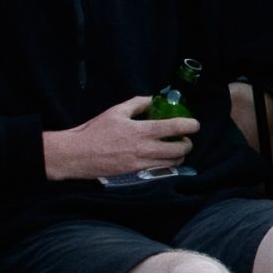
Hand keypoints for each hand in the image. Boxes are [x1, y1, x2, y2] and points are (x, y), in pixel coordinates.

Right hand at [44, 97, 195, 179]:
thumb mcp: (116, 111)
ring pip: (173, 162)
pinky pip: (160, 170)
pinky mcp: (137, 173)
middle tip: (184, 138)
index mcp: (141, 130)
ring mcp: (142, 163)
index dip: (191, 125)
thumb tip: (153, 99)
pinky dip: (167, 164)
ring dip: (179, 155)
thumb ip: (138, 103)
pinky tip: (162, 158)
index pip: (175, 128)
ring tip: (174, 149)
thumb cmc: (95, 131)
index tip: (195, 124)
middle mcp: (145, 149)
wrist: (77, 154)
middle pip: (180, 149)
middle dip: (188, 143)